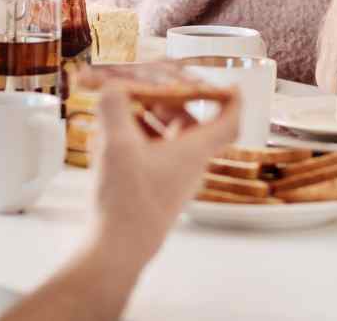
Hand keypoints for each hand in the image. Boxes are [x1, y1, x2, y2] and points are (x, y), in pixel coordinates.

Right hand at [89, 83, 240, 265]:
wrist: (117, 253)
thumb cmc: (127, 204)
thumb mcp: (117, 146)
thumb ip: (115, 109)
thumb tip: (112, 88)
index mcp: (194, 151)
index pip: (228, 120)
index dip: (231, 98)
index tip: (227, 83)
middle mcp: (188, 165)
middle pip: (189, 125)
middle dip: (168, 102)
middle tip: (146, 88)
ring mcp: (170, 181)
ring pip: (166, 141)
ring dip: (146, 121)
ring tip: (119, 110)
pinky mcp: (151, 193)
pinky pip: (149, 158)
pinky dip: (133, 143)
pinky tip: (106, 140)